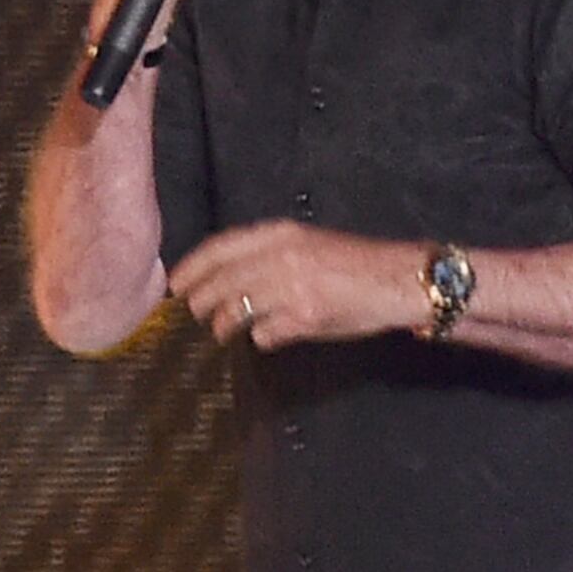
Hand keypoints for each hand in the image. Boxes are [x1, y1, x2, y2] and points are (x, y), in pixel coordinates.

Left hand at [166, 221, 420, 349]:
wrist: (396, 280)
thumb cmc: (354, 264)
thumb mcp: (307, 245)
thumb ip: (268, 255)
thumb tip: (227, 277)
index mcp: (280, 234)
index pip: (220, 248)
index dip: (192, 267)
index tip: (175, 283)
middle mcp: (282, 256)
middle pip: (220, 282)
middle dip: (200, 302)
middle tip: (193, 314)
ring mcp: (292, 287)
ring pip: (234, 310)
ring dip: (223, 325)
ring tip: (222, 331)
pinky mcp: (305, 317)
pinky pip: (264, 333)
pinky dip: (261, 337)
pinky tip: (267, 336)